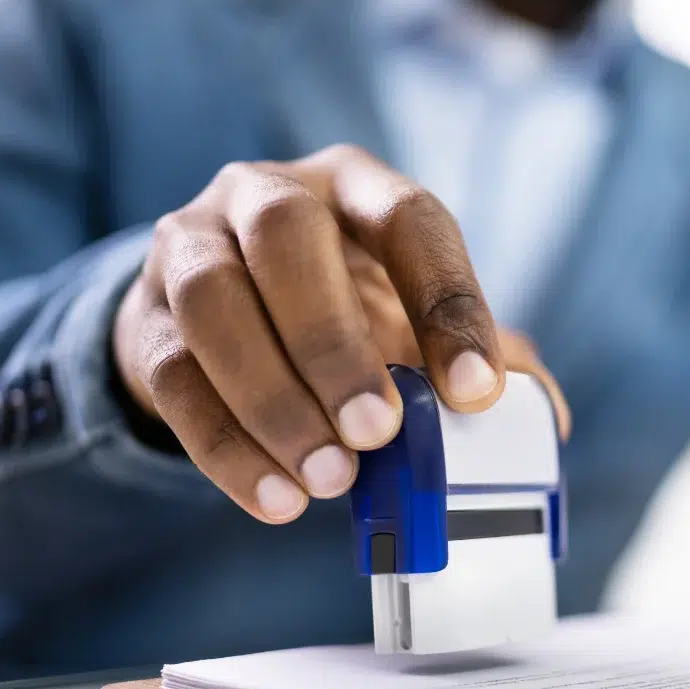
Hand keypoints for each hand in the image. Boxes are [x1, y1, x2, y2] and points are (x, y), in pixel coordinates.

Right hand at [114, 144, 567, 523]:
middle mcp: (263, 196)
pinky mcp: (143, 320)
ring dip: (273, 399)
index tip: (477, 393)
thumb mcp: (412, 319)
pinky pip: (172, 377)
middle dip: (333, 339)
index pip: (409, 220)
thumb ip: (483, 361)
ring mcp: (189, 249)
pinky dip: (226, 447)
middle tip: (378, 430)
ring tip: (331, 478)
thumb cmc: (344, 311)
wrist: (223, 318)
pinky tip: (280, 501)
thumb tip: (546, 417)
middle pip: (284, 235)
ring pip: (212, 303)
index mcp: (354, 187)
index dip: (447, 303)